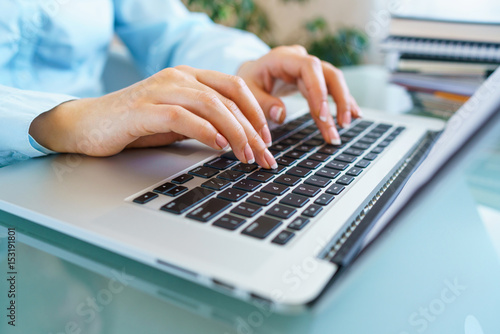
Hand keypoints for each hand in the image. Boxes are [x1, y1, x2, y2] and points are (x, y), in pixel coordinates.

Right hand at [29, 66, 277, 168]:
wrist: (87, 124)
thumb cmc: (136, 125)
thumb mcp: (178, 122)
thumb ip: (205, 123)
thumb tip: (238, 140)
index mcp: (190, 77)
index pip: (235, 87)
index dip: (257, 113)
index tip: (268, 140)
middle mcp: (178, 78)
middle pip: (228, 97)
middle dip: (252, 129)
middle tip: (265, 156)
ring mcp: (160, 90)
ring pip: (211, 105)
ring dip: (236, 133)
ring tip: (247, 156)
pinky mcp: (144, 109)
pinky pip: (183, 116)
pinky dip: (206, 131)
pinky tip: (220, 147)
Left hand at [237, 45, 360, 144]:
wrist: (249, 75)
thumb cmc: (247, 83)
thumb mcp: (246, 94)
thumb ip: (262, 104)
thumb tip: (281, 115)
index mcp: (282, 58)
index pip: (309, 68)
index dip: (318, 90)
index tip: (322, 115)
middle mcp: (299, 59)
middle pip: (328, 74)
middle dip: (338, 100)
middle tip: (340, 125)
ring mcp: (309, 68)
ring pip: (333, 82)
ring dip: (342, 104)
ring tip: (346, 125)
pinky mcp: (314, 79)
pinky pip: (331, 89)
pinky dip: (341, 103)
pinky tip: (352, 116)